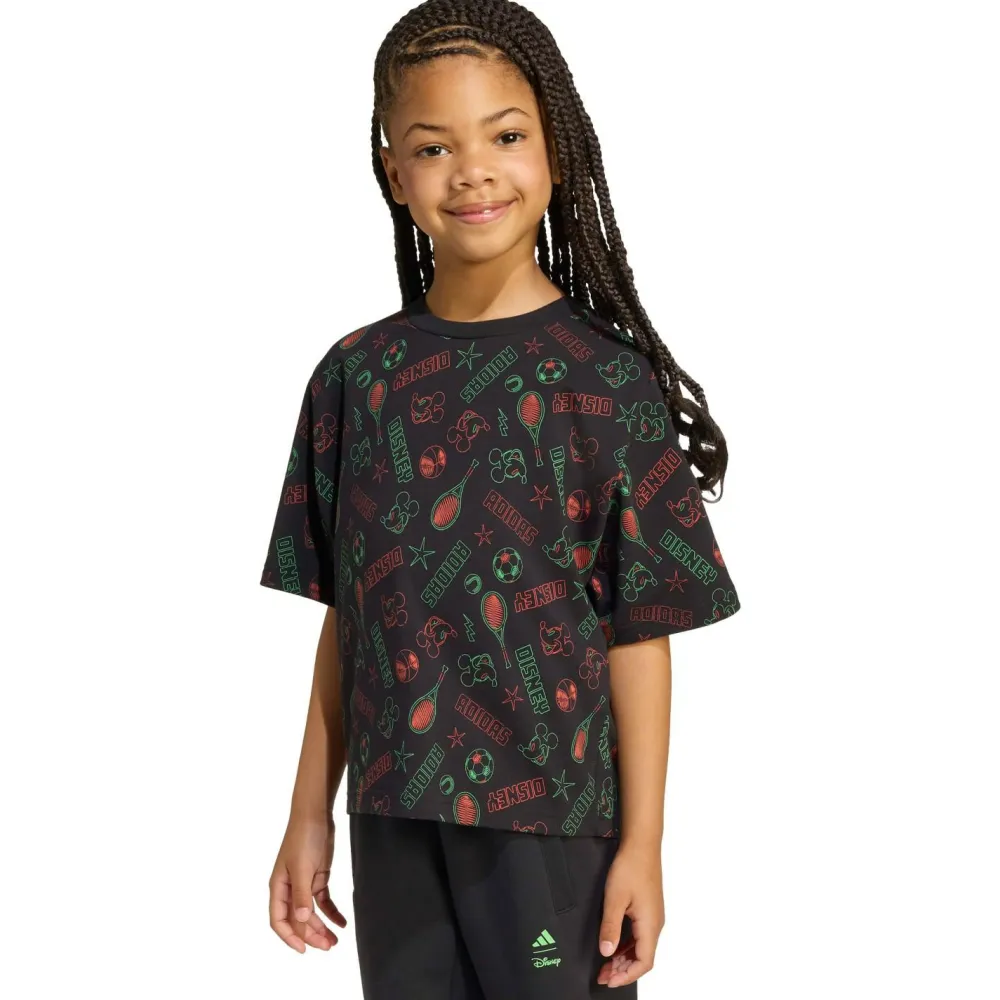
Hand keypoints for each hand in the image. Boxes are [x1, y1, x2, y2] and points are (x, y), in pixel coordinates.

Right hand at [268, 814, 347, 953]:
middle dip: (310, 935)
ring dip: (321, 927)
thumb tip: (302, 920)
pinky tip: (341, 922)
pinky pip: (323, 900)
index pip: (279, 920)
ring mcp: (304, 883)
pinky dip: (331, 912)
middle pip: (298, 919)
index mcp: (279, 887)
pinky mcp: (317, 877)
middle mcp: (289, 888)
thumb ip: (302, 895)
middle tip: (327, 946)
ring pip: (311, 913)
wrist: (316, 815)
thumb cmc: (303, 838)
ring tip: (334, 941)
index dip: (289, 936)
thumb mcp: (302, 867)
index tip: (304, 949)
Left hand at [596, 842, 663, 987]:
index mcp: (650, 925)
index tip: (609, 980)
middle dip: (623, 970)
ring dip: (624, 959)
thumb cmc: (630, 868)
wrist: (641, 845)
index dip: (627, 975)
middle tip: (602, 975)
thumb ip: (611, 927)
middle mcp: (655, 924)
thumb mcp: (615, 898)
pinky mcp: (648, 910)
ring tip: (606, 965)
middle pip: (642, 957)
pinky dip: (627, 946)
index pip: (643, 962)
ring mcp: (653, 917)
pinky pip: (639, 936)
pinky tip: (614, 946)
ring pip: (641, 947)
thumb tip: (606, 952)